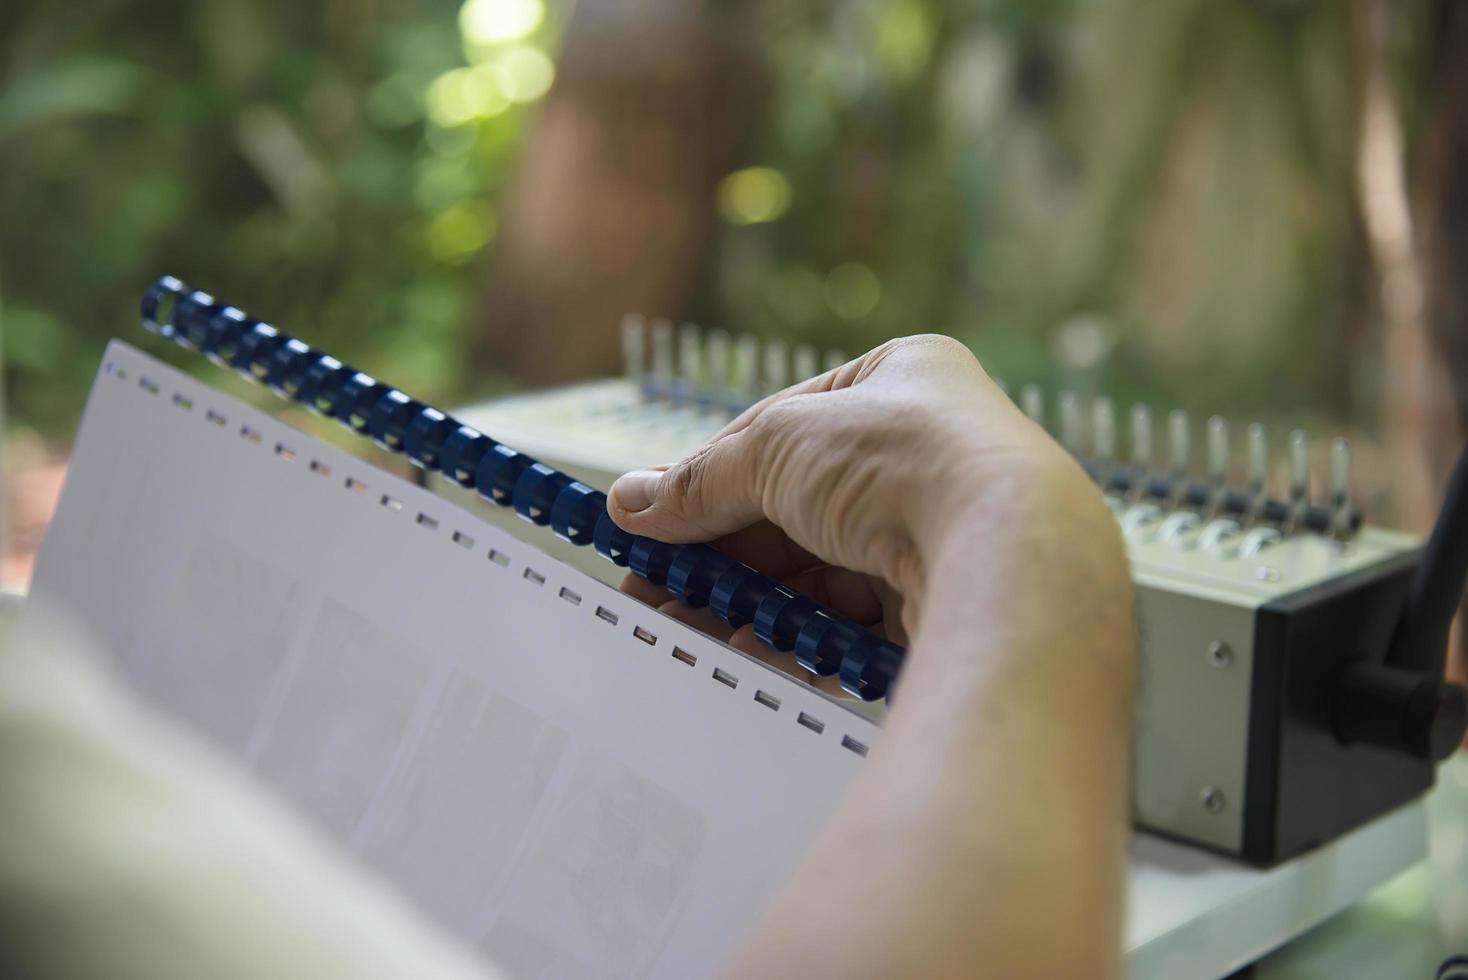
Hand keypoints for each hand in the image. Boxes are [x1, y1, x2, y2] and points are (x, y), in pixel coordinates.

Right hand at [610, 335, 1134, 975]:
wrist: (1009, 553)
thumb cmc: (906, 462)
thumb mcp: (777, 447)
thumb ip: (702, 479)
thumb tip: (630, 501)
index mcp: (901, 382)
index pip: (781, 431)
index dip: (709, 479)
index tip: (653, 523)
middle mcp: (928, 453)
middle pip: (796, 509)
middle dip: (720, 554)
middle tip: (654, 591)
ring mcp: (940, 530)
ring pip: (821, 572)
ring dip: (749, 600)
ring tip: (683, 630)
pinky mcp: (946, 601)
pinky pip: (853, 620)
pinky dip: (798, 636)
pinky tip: (749, 651)